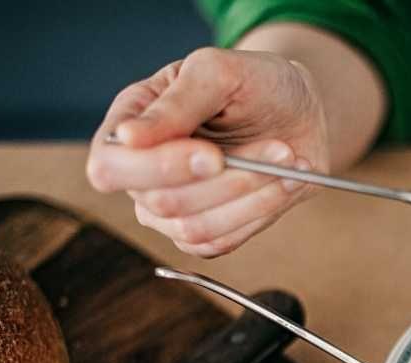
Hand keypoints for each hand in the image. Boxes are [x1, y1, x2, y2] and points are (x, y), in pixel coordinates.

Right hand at [85, 47, 329, 256]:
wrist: (299, 112)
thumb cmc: (256, 84)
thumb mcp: (219, 73)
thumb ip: (175, 103)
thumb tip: (127, 137)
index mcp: (130, 124)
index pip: (111, 166)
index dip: (159, 168)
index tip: (214, 154)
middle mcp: (141, 172)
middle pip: (160, 202)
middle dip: (227, 179)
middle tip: (279, 148)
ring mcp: (169, 209)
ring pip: (194, 228)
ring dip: (252, 196)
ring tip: (288, 160)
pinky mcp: (203, 233)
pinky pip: (221, 242)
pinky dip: (261, 212)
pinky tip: (286, 181)